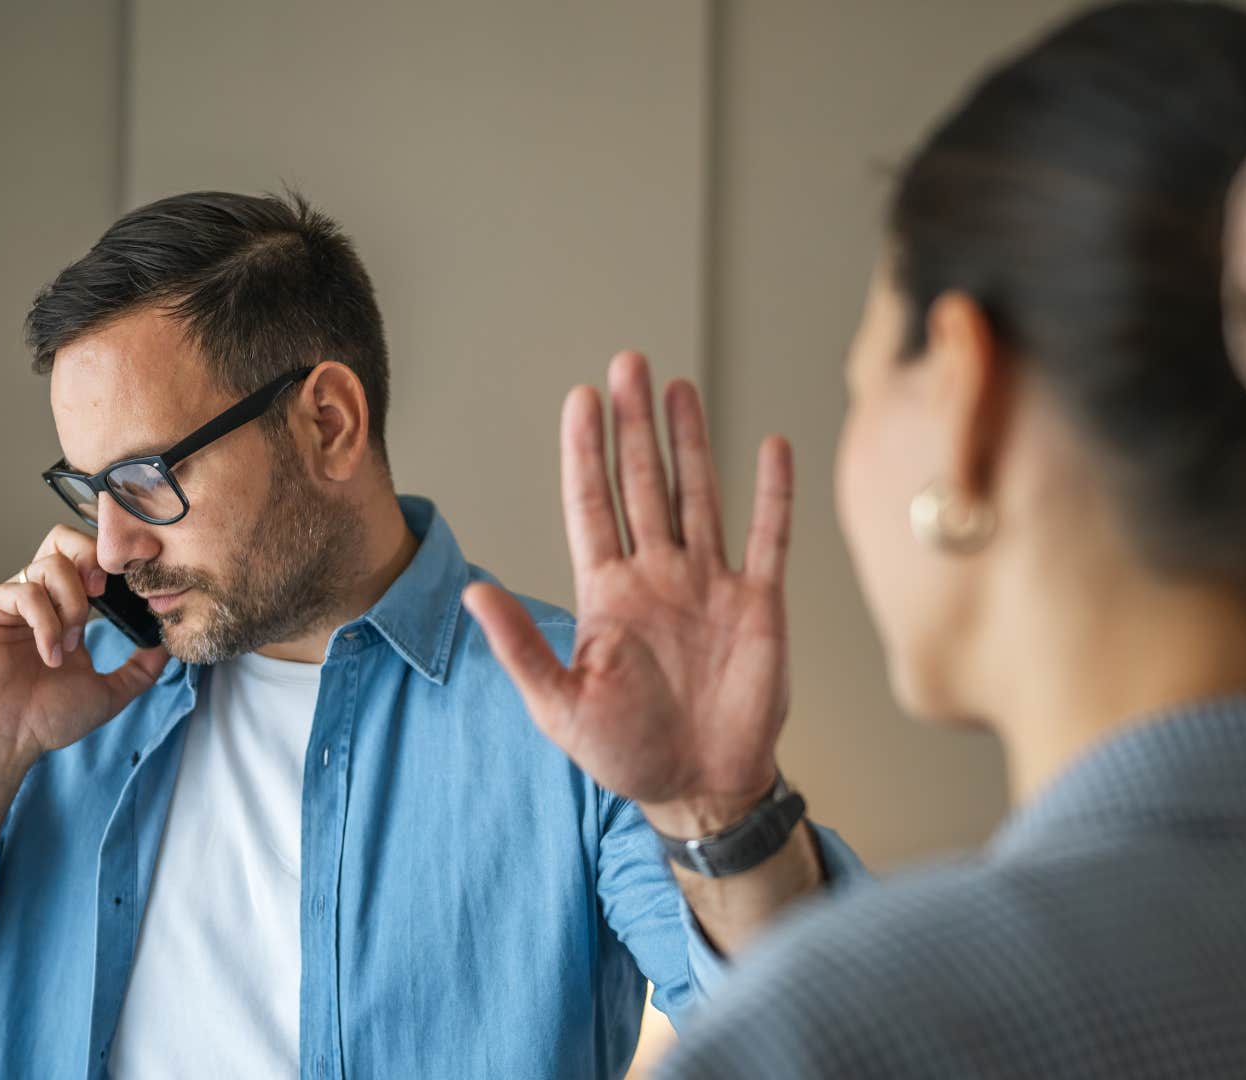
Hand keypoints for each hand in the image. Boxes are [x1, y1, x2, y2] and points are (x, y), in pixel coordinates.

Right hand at [0, 524, 169, 764]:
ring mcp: (8, 599)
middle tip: (103, 593)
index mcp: (62, 608)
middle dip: (91, 559)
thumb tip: (168, 646)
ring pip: (51, 564)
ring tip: (69, 647)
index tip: (134, 585)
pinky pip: (25, 590)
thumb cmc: (46, 719)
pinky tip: (49, 654)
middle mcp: (36, 597)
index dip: (111, 563)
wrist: (6, 741)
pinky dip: (46, 622)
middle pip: (63, 539)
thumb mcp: (108, 692)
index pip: (86, 559)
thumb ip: (140, 669)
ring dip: (72, 605)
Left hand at [464, 351, 793, 836]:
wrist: (700, 788)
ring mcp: (709, 584)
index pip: (592, 505)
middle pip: (643, 483)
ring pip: (698, 495)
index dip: (586, 453)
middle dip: (634, 425)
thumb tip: (473, 593)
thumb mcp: (560, 705)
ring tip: (678, 387)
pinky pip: (769, 537)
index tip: (581, 399)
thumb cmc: (625, 753)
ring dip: (690, 442)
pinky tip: (771, 447)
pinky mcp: (759, 604)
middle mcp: (657, 576)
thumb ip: (522, 646)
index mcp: (607, 594)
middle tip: (628, 363)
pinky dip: (772, 493)